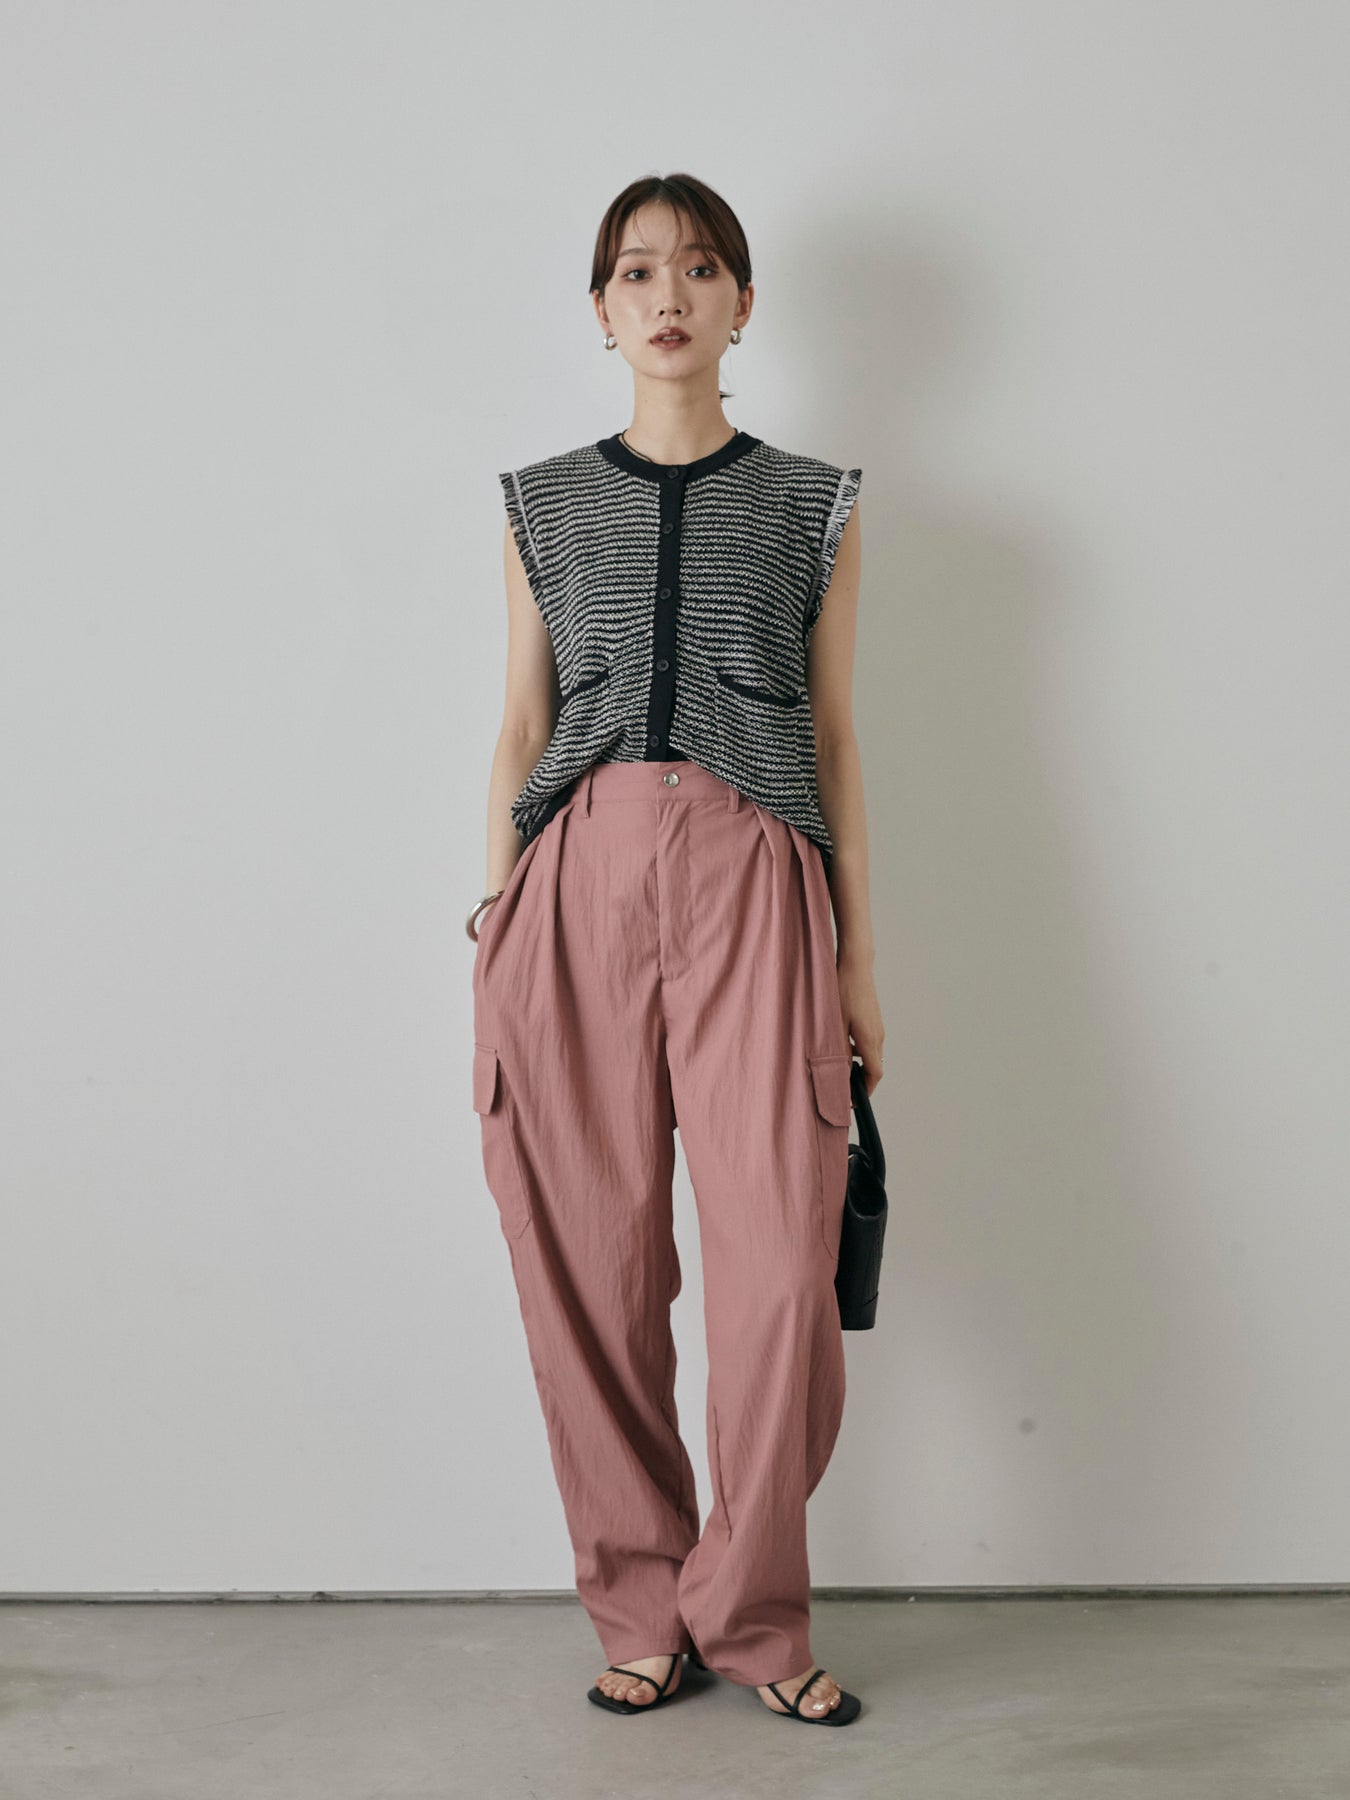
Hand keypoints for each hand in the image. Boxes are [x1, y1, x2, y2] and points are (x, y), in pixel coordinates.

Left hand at [836, 956, 882, 1095]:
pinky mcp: (874, 1020)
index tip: (855, 1100)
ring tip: (836, 1063)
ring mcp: (878, 1027)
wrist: (856, 966)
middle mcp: (878, 1036)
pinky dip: (858, 1050)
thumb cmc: (843, 992)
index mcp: (870, 1040)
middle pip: (874, 1067)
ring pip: (870, 1054)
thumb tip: (841, 1069)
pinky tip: (840, 1042)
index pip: (874, 1075)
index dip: (866, 1090)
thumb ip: (839, 1049)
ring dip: (857, 1063)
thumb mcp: (835, 1023)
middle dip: (859, 1079)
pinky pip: (868, 1042)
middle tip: (841, 1084)